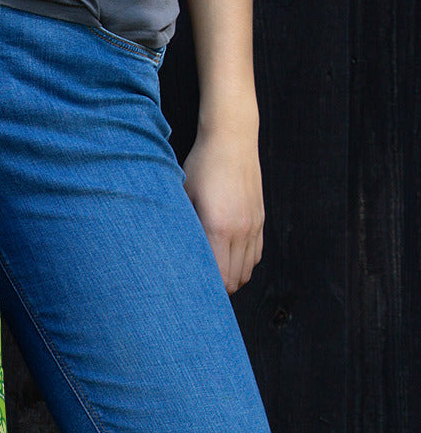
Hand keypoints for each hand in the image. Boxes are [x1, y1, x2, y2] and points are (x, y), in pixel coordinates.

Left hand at [181, 121, 263, 294]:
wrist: (232, 140)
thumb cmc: (200, 166)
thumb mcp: (183, 196)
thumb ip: (182, 228)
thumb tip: (171, 255)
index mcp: (218, 227)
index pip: (219, 277)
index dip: (206, 290)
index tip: (189, 292)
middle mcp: (241, 230)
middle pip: (235, 280)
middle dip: (217, 290)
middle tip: (196, 289)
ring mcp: (254, 226)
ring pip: (247, 270)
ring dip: (231, 278)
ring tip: (210, 278)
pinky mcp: (260, 220)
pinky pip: (256, 255)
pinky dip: (243, 264)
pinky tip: (226, 260)